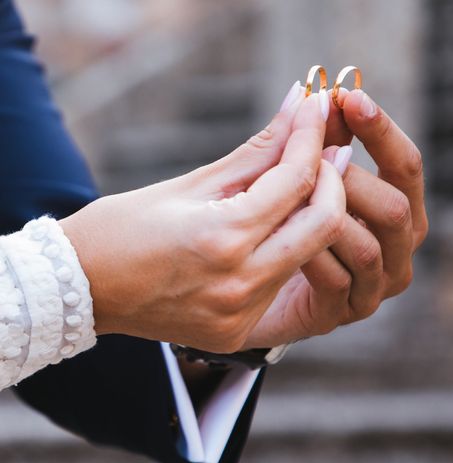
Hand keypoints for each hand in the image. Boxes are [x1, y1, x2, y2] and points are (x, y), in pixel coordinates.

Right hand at [60, 90, 346, 352]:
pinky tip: (272, 228)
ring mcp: (241, 315)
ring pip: (308, 255)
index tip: (318, 110)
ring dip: (311, 214)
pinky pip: (282, 282)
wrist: (82, 290)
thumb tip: (300, 104)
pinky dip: (287, 249)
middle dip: (334, 181)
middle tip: (325, 152)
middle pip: (325, 224)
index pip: (295, 180)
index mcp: (220, 238)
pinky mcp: (238, 332)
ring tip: (297, 184)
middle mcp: (239, 284)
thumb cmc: (123, 227)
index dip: (312, 139)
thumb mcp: (190, 183)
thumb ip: (256, 151)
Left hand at [243, 89, 427, 347]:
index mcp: (397, 210)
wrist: (243, 285)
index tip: (348, 97)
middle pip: (397, 208)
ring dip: (327, 218)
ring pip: (369, 247)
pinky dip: (310, 254)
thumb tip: (314, 92)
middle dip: (351, 180)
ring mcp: (374, 286)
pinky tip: (279, 237)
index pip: (406, 168)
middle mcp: (397, 249)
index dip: (382, 132)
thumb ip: (308, 144)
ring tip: (287, 199)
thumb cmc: (274, 220)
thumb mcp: (289, 177)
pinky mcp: (344, 313)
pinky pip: (338, 280)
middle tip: (308, 161)